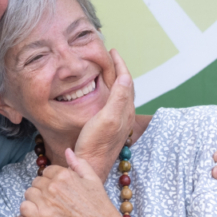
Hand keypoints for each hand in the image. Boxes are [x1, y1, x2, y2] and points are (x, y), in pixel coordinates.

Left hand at [20, 149, 136, 216]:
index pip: (47, 170)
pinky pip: (24, 207)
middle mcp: (54, 186)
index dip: (51, 178)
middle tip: (52, 198)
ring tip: (45, 205)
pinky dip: (28, 209)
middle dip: (43, 188)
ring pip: (29, 192)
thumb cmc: (100, 206)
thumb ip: (78, 163)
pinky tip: (38, 213)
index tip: (57, 187)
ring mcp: (47, 202)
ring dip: (35, 198)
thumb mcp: (93, 179)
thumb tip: (67, 151)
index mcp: (64, 175)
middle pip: (37, 181)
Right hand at [74, 49, 134, 180]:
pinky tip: (99, 91)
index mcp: (125, 109)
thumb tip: (126, 77)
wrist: (90, 164)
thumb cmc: (96, 143)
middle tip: (109, 56)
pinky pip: (112, 101)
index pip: (126, 80)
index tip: (112, 51)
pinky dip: (108, 89)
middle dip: (118, 69)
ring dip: (114, 78)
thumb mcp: (107, 118)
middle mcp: (124, 113)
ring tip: (105, 68)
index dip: (120, 64)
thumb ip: (118, 98)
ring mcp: (117, 120)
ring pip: (119, 93)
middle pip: (125, 85)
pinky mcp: (109, 125)